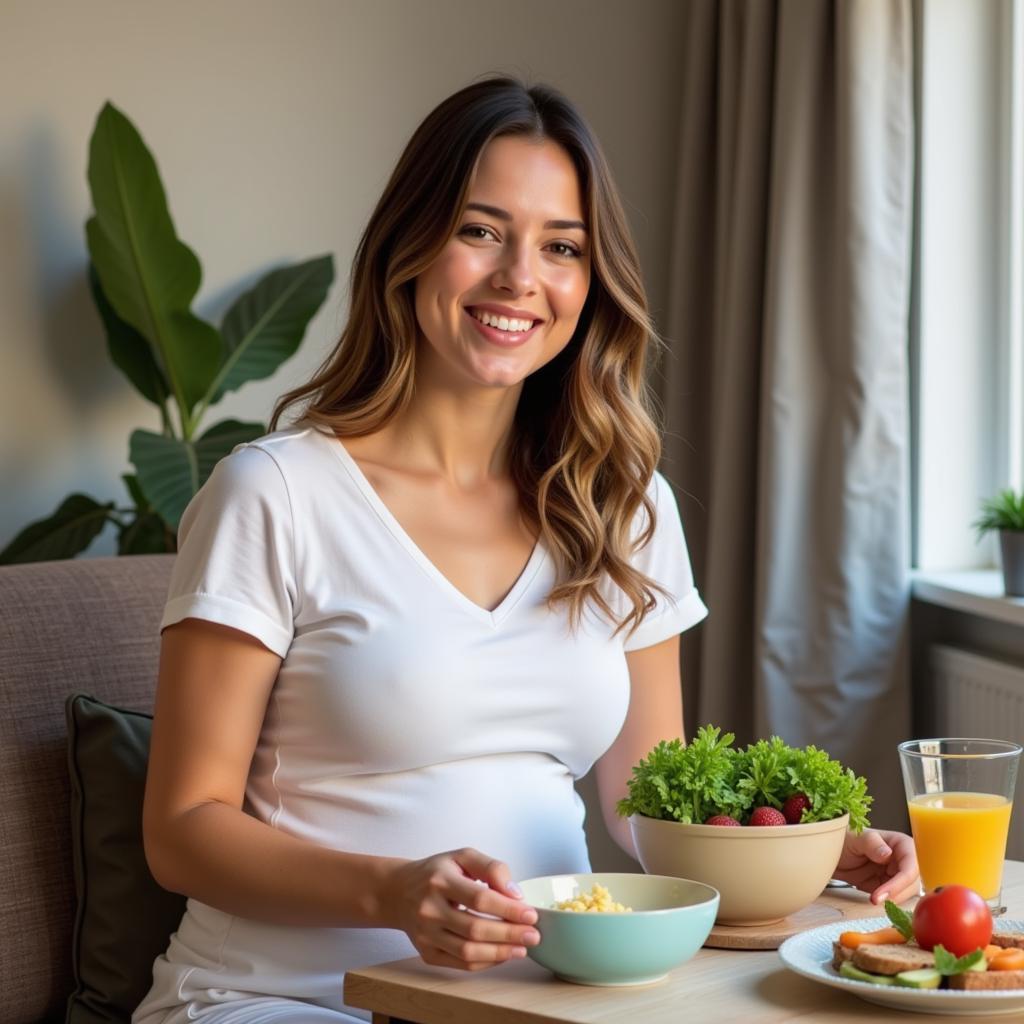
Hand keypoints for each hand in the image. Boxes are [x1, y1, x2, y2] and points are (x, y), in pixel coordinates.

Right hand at [380, 847, 539, 970]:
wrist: (398, 891)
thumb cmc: (436, 872)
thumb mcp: (462, 856)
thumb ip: (491, 868)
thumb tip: (515, 893)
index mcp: (440, 880)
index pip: (479, 899)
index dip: (508, 909)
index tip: (531, 914)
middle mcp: (429, 909)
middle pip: (475, 928)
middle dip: (509, 934)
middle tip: (533, 935)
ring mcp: (425, 935)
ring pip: (467, 951)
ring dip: (500, 953)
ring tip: (522, 949)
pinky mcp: (426, 953)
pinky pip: (460, 963)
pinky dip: (485, 962)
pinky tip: (502, 955)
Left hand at [833, 828, 919, 904]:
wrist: (832, 853)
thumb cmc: (845, 839)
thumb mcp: (856, 838)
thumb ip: (871, 843)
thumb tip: (887, 854)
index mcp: (901, 844)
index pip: (911, 866)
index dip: (901, 881)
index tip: (885, 893)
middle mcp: (903, 860)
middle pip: (913, 883)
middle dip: (897, 893)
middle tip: (876, 899)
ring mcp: (897, 875)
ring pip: (907, 893)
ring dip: (893, 900)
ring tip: (873, 899)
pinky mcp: (890, 887)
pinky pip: (896, 899)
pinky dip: (888, 903)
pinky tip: (874, 900)